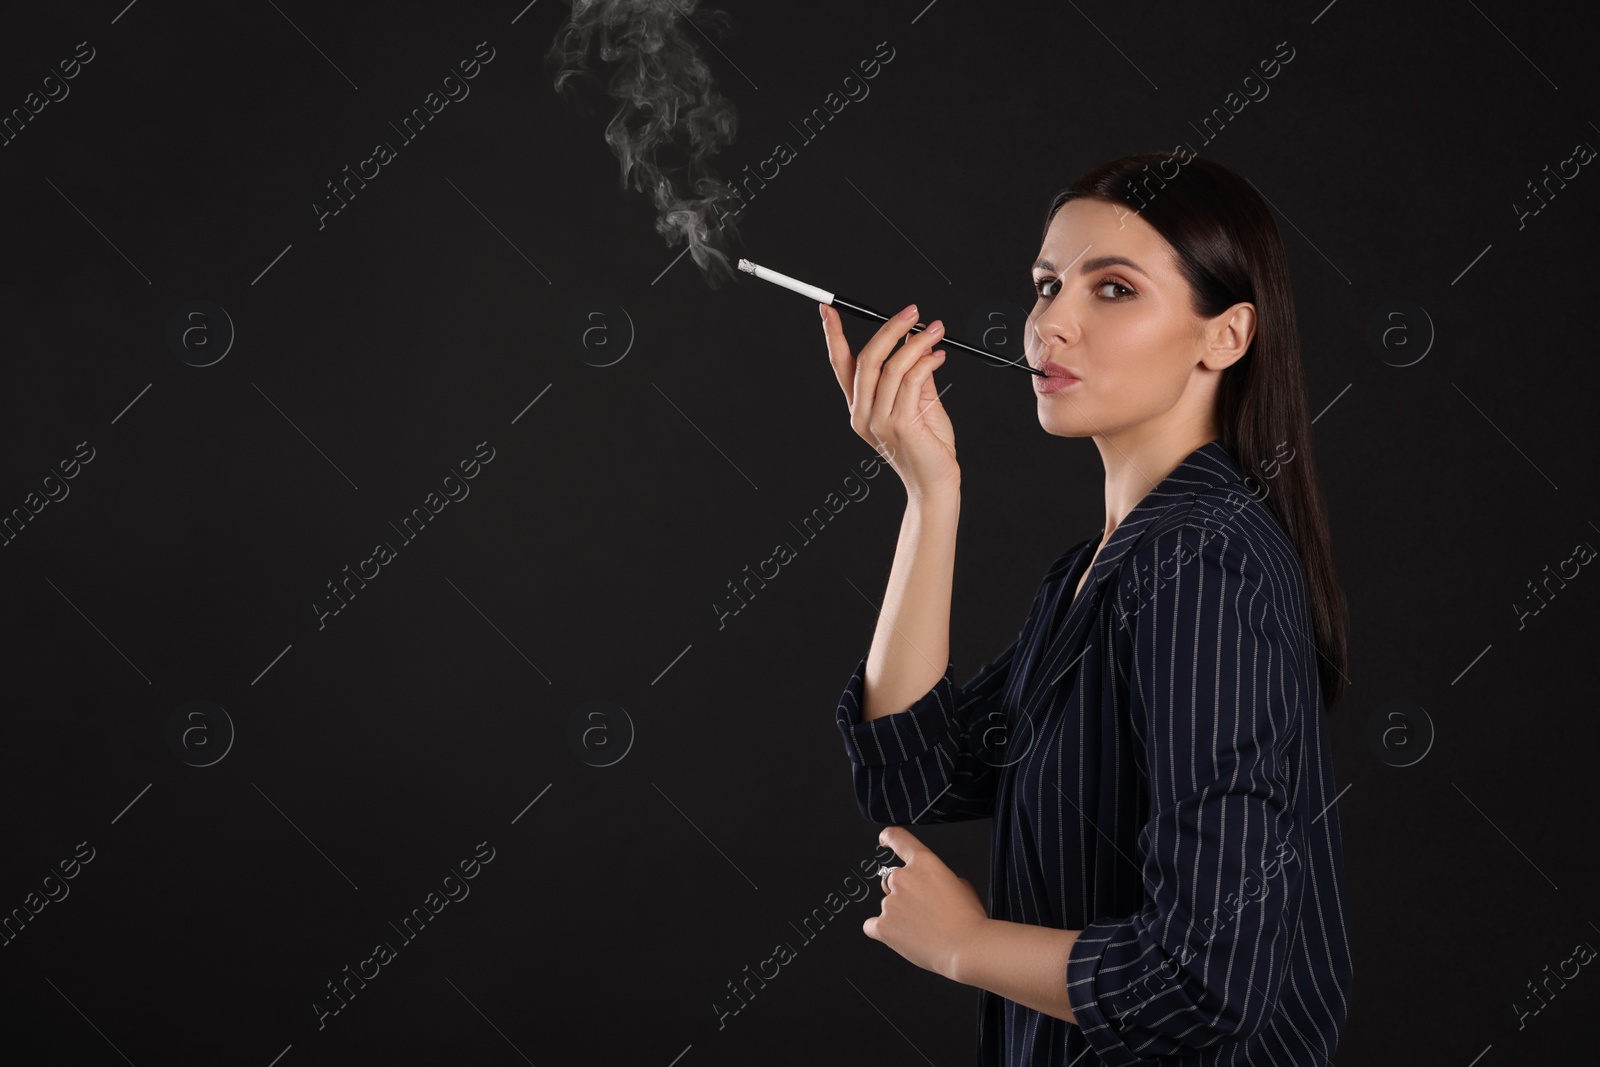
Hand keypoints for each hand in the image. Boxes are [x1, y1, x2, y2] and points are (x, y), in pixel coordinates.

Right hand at [821, 302, 958, 500]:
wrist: (935, 484)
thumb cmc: (928, 447)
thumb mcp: (918, 402)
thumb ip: (912, 373)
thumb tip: (914, 339)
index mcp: (860, 408)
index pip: (841, 365)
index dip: (834, 336)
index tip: (828, 310)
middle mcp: (862, 414)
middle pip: (867, 359)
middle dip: (889, 329)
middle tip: (913, 312)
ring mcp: (878, 421)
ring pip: (892, 367)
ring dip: (917, 342)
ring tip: (936, 331)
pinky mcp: (900, 424)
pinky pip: (911, 381)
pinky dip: (927, 362)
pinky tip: (939, 357)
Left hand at [863, 825, 988, 980]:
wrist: (967, 948)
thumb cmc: (969, 920)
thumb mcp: (961, 885)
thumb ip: (939, 878)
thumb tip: (930, 887)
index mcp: (924, 862)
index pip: (899, 839)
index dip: (889, 838)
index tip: (883, 840)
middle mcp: (903, 878)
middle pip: (892, 880)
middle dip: (904, 893)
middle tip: (923, 911)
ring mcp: (890, 902)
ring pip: (887, 905)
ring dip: (899, 914)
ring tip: (922, 929)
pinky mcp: (883, 926)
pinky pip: (871, 926)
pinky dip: (883, 931)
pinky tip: (899, 937)